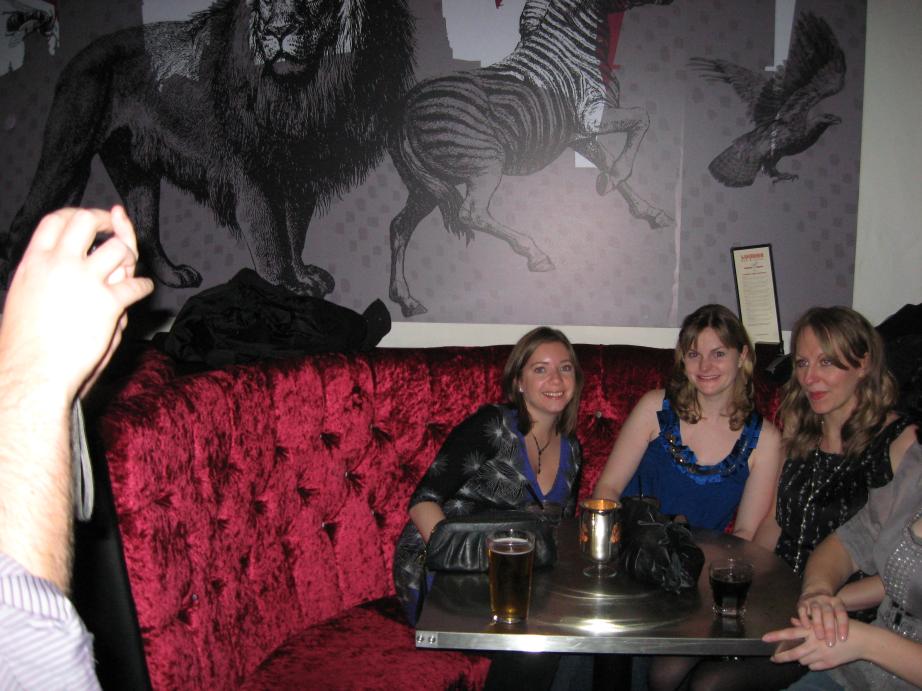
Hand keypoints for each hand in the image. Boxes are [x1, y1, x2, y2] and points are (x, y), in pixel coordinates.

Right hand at [0, 206, 153, 401]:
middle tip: (118, 225)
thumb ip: (43, 274)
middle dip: (107, 221)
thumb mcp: (23, 296)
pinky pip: (135, 286)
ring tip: (129, 266)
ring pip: (118, 249)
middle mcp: (59, 265)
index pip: (56, 220)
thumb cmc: (24, 343)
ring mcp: (84, 281)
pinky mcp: (107, 303)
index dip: (78, 214)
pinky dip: (143, 287)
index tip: (92, 217)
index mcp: (34, 262)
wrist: (31, 370)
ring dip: (129, 255)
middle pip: (87, 222)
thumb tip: (60, 262)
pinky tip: (144, 289)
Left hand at [764, 618, 868, 669]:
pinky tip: (817, 657)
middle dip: (781, 657)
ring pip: (803, 660)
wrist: (862, 641)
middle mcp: (814, 644)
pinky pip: (813, 666)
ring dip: (801, 658)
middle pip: (793, 653)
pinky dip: (812, 663)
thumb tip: (793, 620)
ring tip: (805, 653)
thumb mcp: (823, 621)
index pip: (789, 634)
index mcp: (811, 632)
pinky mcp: (828, 664)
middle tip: (773, 659)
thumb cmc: (840, 626)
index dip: (775, 636)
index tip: (764, 638)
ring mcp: (821, 655)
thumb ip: (806, 623)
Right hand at [795, 590, 849, 644]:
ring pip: (816, 610)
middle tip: (830, 643)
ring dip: (818, 624)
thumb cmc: (830, 612)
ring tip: (819, 638)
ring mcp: (813, 600)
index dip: (842, 625)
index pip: (841, 613)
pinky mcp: (802, 602)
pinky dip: (804, 618)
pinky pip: (802, 609)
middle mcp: (825, 600)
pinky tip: (806, 628)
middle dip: (829, 628)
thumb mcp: (838, 614)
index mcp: (837, 602)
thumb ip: (841, 624)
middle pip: (828, 612)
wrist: (815, 594)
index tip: (843, 639)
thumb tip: (850, 641)